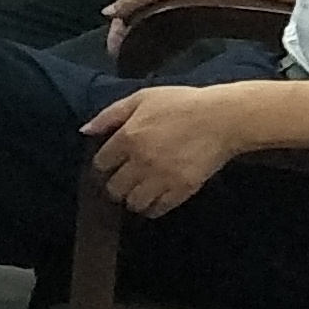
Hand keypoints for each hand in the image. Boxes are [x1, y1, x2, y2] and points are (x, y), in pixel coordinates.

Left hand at [84, 80, 252, 217]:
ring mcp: (161, 178)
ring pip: (133, 203)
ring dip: (133, 198)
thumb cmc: (181, 103)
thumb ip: (110, 114)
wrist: (223, 118)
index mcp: (128, 138)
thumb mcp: (142, 98)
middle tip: (124, 180)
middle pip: (114, 188)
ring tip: (140, 190)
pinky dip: (152, 207)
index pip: (101, 164)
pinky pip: (157, 209)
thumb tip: (85, 130)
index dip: (104, 165)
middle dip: (115, 185)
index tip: (112, 164)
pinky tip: (155, 198)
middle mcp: (140, 162)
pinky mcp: (182, 190)